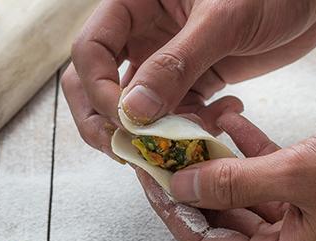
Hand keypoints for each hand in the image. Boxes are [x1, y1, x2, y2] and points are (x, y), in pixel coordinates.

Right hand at [63, 0, 315, 157]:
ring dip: (151, 133)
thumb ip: (176, 64)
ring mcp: (167, 60)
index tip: (127, 120)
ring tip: (185, 140)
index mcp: (136, 3)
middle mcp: (143, 32)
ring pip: (134, 106)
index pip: (91, 51)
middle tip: (128, 150)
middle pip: (96, 82)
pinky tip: (222, 119)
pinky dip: (189, 129)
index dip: (100, 89)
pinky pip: (174, 115)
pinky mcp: (195, 80)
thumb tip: (133, 111)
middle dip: (106, 120)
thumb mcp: (223, 20)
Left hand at [138, 112, 315, 240]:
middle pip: (225, 223)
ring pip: (249, 202)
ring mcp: (311, 234)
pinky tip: (237, 127)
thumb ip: (233, 180)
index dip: (172, 210)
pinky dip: (257, 161)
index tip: (150, 178)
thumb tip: (183, 184)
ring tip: (198, 132)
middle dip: (195, 185)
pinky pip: (277, 188)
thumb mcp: (297, 172)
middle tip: (168, 152)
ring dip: (225, 168)